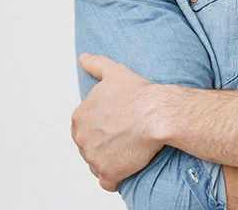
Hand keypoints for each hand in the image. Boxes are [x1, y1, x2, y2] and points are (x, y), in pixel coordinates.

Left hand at [71, 54, 165, 191]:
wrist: (157, 113)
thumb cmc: (139, 93)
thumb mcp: (115, 71)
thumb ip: (95, 64)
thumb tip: (83, 57)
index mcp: (80, 116)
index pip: (85, 125)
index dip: (102, 123)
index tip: (117, 120)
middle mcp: (81, 139)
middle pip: (90, 144)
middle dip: (104, 141)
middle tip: (124, 132)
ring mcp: (93, 158)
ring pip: (98, 162)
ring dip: (110, 157)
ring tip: (129, 145)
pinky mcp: (108, 174)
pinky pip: (108, 180)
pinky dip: (116, 175)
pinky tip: (128, 163)